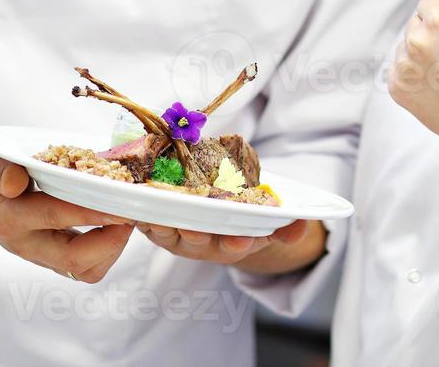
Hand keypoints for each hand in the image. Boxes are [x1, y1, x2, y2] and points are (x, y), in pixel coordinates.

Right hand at [0, 144, 135, 282]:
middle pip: (74, 259)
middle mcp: (25, 242)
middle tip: (131, 213)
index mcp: (8, 216)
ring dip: (111, 249)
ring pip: (83, 270)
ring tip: (124, 218)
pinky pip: (82, 267)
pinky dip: (104, 250)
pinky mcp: (49, 257)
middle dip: (111, 240)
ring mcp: (39, 254)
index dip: (90, 212)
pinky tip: (112, 223)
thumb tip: (17, 181)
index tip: (120, 203)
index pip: (54, 216)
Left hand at [136, 219, 321, 273]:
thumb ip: (289, 225)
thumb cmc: (247, 214)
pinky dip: (142, 206)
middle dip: (197, 230)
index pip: (235, 246)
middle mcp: (202, 243)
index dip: (238, 243)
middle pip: (197, 238)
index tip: (241, 238)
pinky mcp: (156, 221)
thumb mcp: (272, 220)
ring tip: (159, 204)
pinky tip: (138, 192)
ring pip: (168, 228)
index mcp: (231, 244)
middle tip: (196, 221)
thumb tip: (300, 228)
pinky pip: (146, 217)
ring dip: (162, 217)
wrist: (220, 211)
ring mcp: (177, 233)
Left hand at [389, 0, 438, 152]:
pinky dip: (412, 76)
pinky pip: (398, 69)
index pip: (429, 5)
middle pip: (417, 24)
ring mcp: (402, 66)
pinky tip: (434, 88)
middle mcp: (414, 41)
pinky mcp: (394, 87)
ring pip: (406, 47)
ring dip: (421, 56)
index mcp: (438, 22)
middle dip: (432, 36)